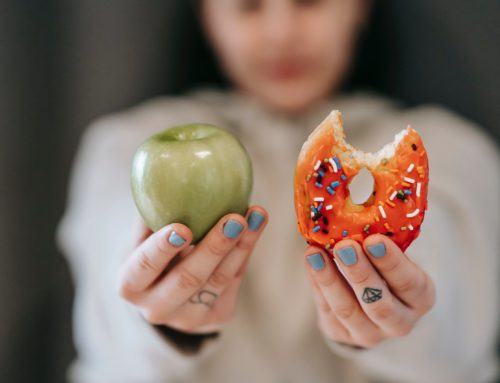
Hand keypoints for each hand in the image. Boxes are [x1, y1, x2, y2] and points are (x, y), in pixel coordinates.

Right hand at [117, 206, 267, 333]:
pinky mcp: (216, 318)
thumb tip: (163, 173)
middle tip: (234, 218)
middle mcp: (156, 309)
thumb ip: (151, 213)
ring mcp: (188, 319)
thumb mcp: (142, 237)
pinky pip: (235, 281)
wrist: (167, 292)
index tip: (182, 227)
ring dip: (241, 245)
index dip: (162, 248)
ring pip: (219, 281)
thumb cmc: (152, 252)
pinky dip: (246, 251)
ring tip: (256, 215)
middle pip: (188, 279)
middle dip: (214, 247)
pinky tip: (256, 226)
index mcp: (130, 285)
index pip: (144, 267)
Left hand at [304, 234, 435, 348]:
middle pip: (379, 303)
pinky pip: (327, 309)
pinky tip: (311, 261)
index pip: (409, 283)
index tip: (374, 239)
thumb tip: (356, 208)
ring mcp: (370, 334)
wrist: (372, 303)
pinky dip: (317, 283)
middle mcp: (400, 322)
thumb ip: (381, 241)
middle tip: (344, 246)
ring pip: (348, 310)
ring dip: (329, 279)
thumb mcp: (393, 256)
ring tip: (315, 253)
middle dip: (360, 273)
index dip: (392, 262)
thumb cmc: (385, 268)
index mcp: (420, 298)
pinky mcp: (341, 335)